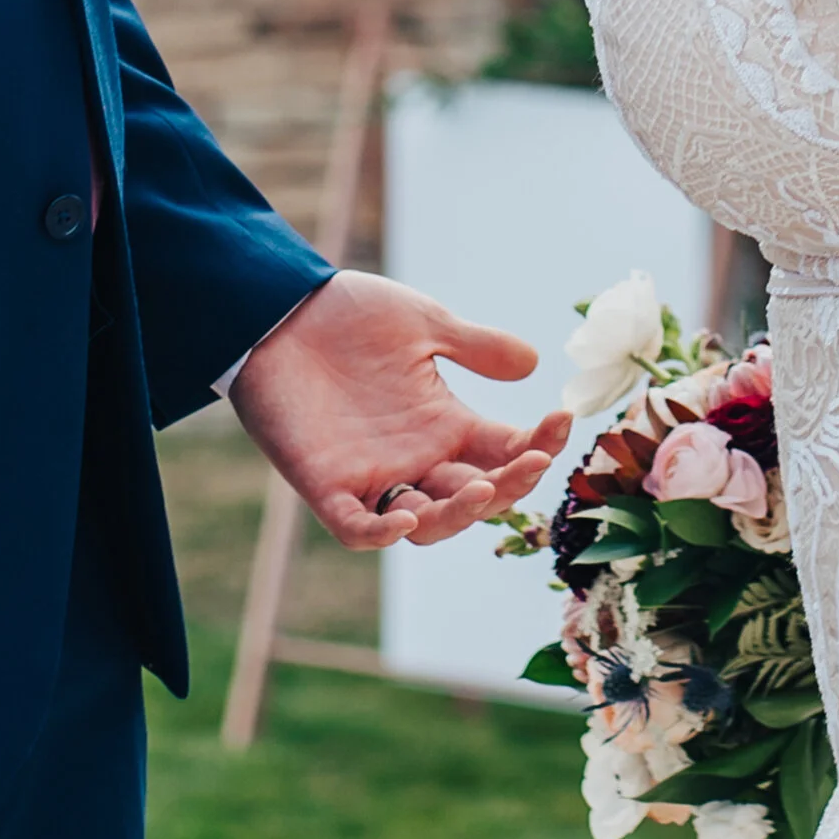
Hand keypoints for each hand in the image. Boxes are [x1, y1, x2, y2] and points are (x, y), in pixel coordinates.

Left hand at [230, 269, 565, 548]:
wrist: (277, 307)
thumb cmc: (348, 315)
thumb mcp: (423, 324)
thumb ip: (475, 346)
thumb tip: (533, 363)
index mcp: (444, 424)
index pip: (504, 453)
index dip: (537, 445)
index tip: (561, 419)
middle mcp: (415, 459)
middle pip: (475, 497)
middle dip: (509, 486)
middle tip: (531, 460)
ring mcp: (372, 476)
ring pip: (426, 523)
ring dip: (458, 514)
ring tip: (482, 487)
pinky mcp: (324, 484)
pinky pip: (356, 528)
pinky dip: (382, 532)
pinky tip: (406, 518)